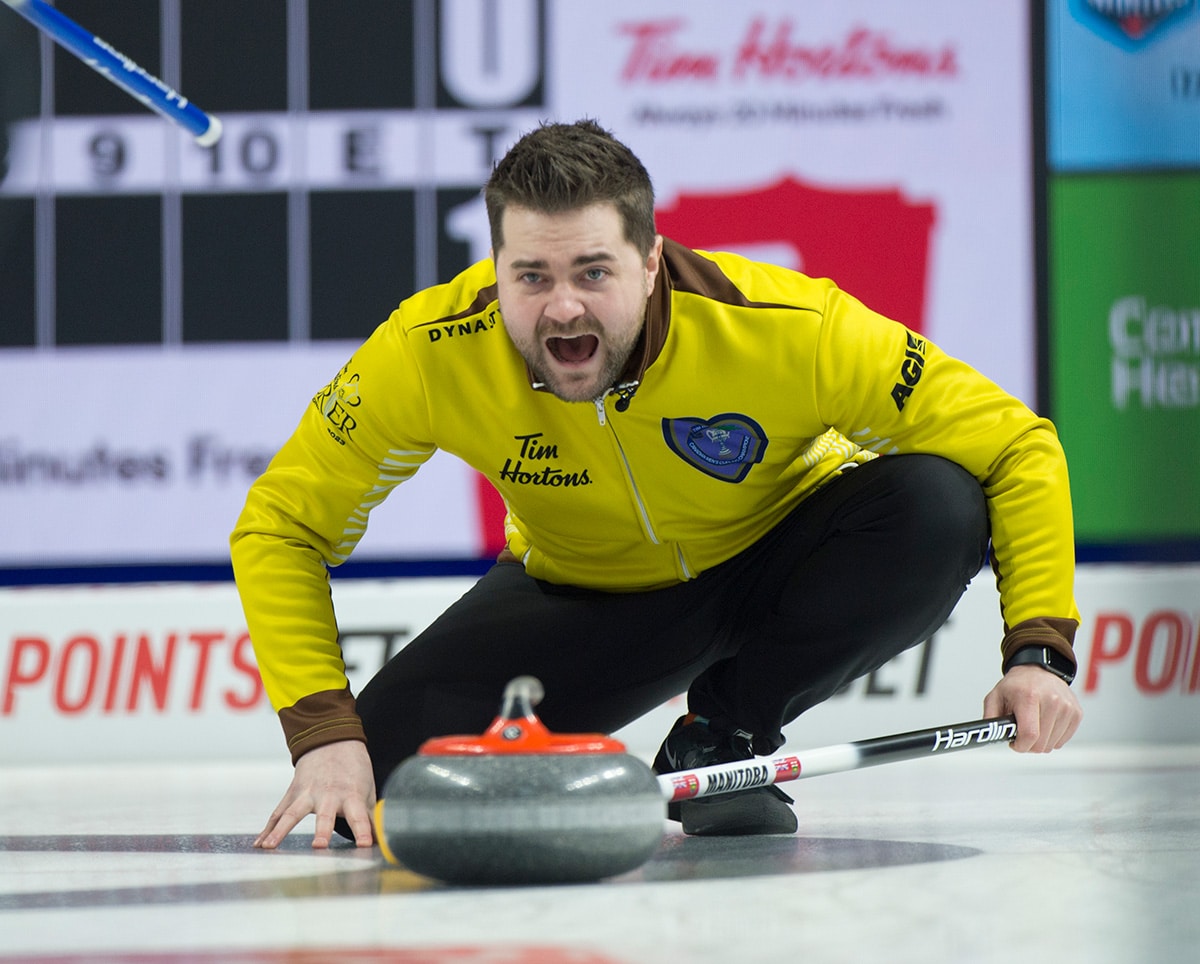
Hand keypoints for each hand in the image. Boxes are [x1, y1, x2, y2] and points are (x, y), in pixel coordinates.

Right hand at [254, 739, 376, 849]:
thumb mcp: (368, 790)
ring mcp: (307, 794)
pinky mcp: (292, 794)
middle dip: (322, 831)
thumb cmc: (354, 770)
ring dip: (281, 830)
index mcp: (351, 795)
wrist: (332, 740)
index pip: (360, 816)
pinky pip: (278, 814)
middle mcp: (328, 795)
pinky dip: (267, 829)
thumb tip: (381, 842)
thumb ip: (370, 817)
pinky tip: (259, 844)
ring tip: (270, 847)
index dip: (363, 831)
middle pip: (325, 815)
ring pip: (292, 814)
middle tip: (319, 846)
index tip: (365, 845)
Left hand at [983, 664, 1081, 752]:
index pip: (1029, 735)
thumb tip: (988, 735)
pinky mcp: (1076, 713)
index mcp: (1029, 697)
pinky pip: (1062, 741)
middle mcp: (1051, 700)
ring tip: (1033, 724)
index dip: (1020, 746)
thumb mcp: (995, 697)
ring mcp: (1067, 707)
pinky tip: (1045, 723)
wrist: (1037, 670)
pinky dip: (1052, 737)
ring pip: (1052, 745)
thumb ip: (990, 718)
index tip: (1014, 742)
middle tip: (1021, 731)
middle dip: (1028, 744)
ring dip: (1040, 741)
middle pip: (1041, 744)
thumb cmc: (1016, 686)